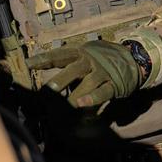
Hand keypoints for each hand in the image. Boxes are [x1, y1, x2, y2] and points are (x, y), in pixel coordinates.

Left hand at [26, 41, 141, 108]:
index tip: (28, 64)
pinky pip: (103, 92)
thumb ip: (68, 68)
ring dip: (76, 97)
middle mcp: (90, 60)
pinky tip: (83, 106)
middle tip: (48, 91)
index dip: (43, 59)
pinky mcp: (114, 83)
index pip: (58, 55)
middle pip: (72, 69)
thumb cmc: (101, 60)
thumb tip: (48, 85)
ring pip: (88, 84)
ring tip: (66, 108)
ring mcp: (103, 71)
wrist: (134, 58)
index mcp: (79, 53)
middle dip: (60, 80)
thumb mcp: (84, 57)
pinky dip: (93, 99)